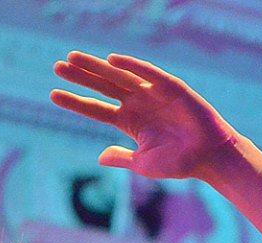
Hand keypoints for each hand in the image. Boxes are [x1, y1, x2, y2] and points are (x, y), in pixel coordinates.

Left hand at [51, 51, 236, 179]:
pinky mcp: (171, 88)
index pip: (96, 109)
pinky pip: (149, 74)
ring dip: (97, 67)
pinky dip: (132, 65)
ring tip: (73, 58)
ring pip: (120, 76)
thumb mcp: (143, 164)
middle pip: (103, 87)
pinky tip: (113, 60)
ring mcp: (153, 94)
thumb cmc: (179, 164)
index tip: (52, 94)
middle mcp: (138, 104)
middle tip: (57, 66)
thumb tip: (99, 157)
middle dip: (81, 76)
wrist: (209, 158)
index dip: (75, 102)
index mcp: (129, 122)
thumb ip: (121, 158)